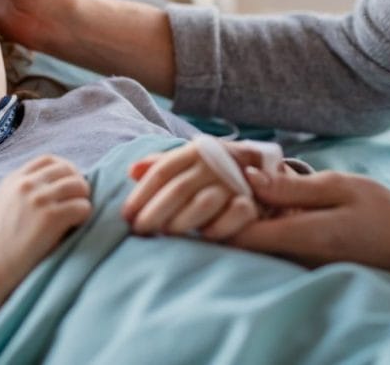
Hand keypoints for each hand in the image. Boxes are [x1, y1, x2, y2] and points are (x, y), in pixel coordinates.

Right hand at [0, 155, 91, 290]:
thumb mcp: (5, 205)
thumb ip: (24, 191)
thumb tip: (58, 186)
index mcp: (13, 180)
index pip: (48, 160)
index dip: (65, 169)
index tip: (70, 183)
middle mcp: (26, 184)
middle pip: (67, 169)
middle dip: (78, 183)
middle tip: (80, 201)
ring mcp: (38, 199)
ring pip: (79, 186)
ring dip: (83, 200)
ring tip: (78, 216)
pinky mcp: (51, 217)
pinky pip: (83, 207)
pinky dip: (85, 216)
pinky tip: (76, 226)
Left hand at [121, 141, 284, 239]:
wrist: (263, 169)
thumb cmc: (213, 170)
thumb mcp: (189, 162)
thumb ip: (160, 165)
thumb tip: (131, 171)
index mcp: (194, 152)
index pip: (162, 171)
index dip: (141, 194)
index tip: (126, 215)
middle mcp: (214, 164)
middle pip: (178, 188)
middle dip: (155, 211)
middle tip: (140, 230)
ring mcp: (234, 181)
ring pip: (204, 201)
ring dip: (182, 220)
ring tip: (166, 234)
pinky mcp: (253, 200)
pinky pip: (235, 215)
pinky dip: (219, 227)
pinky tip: (202, 238)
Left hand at [232, 167, 389, 297]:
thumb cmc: (384, 214)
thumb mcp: (341, 187)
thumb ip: (293, 188)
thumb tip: (249, 178)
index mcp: (301, 237)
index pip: (237, 234)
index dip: (220, 207)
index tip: (222, 179)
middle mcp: (291, 256)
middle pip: (238, 237)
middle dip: (227, 207)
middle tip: (233, 173)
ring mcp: (295, 262)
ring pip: (252, 238)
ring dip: (245, 209)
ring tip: (253, 176)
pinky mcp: (301, 260)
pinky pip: (269, 239)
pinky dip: (263, 216)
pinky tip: (273, 193)